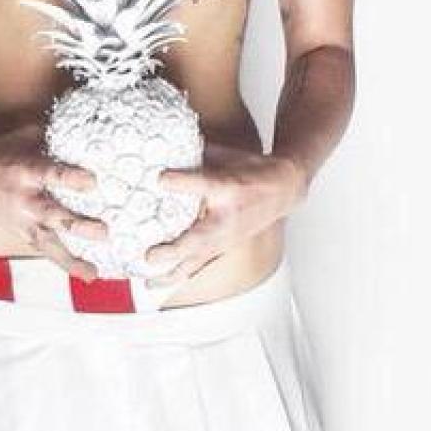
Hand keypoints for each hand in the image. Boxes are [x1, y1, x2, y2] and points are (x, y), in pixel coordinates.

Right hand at [0, 119, 107, 280]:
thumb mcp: (22, 136)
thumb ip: (53, 132)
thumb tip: (86, 117)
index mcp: (25, 171)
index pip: (50, 174)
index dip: (71, 179)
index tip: (93, 182)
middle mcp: (24, 199)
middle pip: (53, 215)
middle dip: (79, 225)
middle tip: (104, 231)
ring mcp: (21, 219)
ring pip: (48, 242)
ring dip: (72, 257)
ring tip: (94, 270)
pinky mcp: (20, 232)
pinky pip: (44, 250)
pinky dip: (65, 263)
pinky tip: (87, 274)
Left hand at [144, 144, 309, 286]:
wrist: (283, 190)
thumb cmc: (252, 170)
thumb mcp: (226, 154)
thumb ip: (195, 153)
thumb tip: (162, 145)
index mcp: (228, 187)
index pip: (202, 184)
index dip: (180, 182)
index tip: (159, 179)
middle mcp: (226, 217)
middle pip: (198, 237)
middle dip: (173, 250)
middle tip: (149, 255)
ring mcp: (226, 238)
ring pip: (197, 260)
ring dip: (171, 273)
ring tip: (147, 282)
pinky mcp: (223, 247)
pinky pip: (198, 265)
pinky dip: (177, 276)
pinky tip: (158, 284)